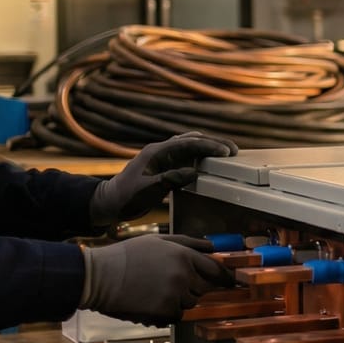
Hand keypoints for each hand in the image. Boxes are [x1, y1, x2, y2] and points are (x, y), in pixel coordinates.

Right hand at [79, 234, 233, 324]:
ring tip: (156, 291)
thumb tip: (211, 247)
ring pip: (190, 303)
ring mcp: (175, 294)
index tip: (228, 282)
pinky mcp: (163, 311)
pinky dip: (167, 312)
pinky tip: (150, 302)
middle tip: (175, 285)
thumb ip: (188, 242)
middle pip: (205, 288)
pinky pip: (176, 315)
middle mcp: (184, 275)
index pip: (215, 270)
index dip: (223, 277)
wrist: (99, 276)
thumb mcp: (158, 241)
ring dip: (180, 300)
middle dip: (195, 288)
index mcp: (184, 255)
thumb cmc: (126, 256)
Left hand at [90, 132, 238, 225]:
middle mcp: (161, 151)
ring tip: (227, 153)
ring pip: (190, 146)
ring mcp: (163, 157)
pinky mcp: (164, 166)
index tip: (226, 153)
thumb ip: (170, 179)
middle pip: (192, 140)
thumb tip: (194, 173)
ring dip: (209, 148)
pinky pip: (186, 156)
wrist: (110, 202)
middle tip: (234, 150)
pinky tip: (210, 161)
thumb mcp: (147, 190)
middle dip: (214, 143)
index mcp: (156, 152)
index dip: (209, 146)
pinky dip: (201, 156)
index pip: (188, 144)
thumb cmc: (126, 196)